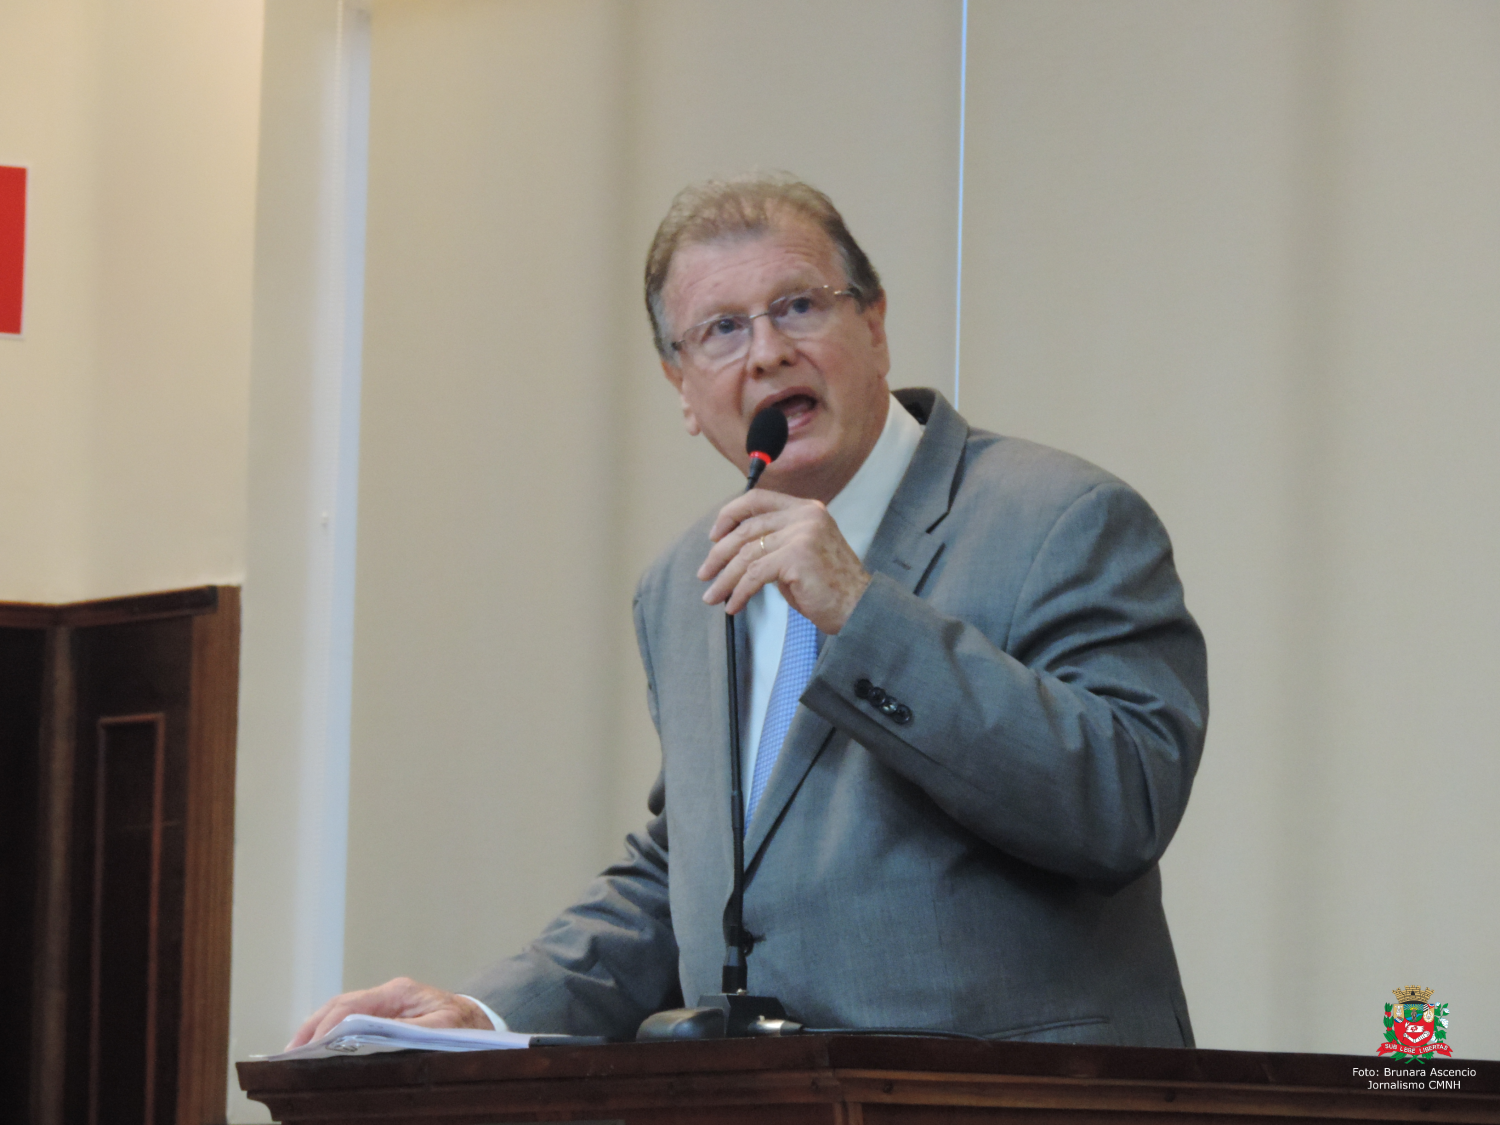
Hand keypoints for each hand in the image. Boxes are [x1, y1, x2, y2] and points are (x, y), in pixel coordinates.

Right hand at [285, 977, 491, 1049]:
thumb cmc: (466, 1027)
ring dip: (318, 1030)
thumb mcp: (442, 1031)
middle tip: (290, 1055)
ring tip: (296, 1054)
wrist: (483, 1022)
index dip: (326, 1029)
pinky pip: (354, 1019)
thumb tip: (372, 1037)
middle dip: (312, 1028)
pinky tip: (320, 1050)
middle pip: (340, 1005)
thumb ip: (407, 1032)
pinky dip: (333, 1033)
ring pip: (343, 1011)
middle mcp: (390, 994)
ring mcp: (388, 1002)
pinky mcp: (388, 1013)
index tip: (309, 1051)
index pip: (351, 1006)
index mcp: (400, 993)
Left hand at [698, 490, 870, 633]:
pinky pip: (754, 575)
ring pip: (746, 554)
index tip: (714, 536)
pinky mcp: (796, 556)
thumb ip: (774, 544)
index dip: (729, 514)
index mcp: (806, 509)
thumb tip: (736, 552)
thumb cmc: (830, 587)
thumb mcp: (800, 554)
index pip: (757, 499)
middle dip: (719, 553)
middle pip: (746, 528)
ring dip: (725, 578)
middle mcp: (804, 515)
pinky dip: (739, 592)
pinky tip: (734, 605)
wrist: (859, 608)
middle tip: (705, 573)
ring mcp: (801, 534)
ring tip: (712, 595)